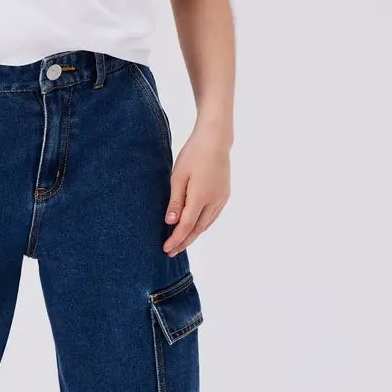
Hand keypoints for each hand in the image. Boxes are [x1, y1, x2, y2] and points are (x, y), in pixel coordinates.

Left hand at [162, 129, 229, 255]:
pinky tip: (194, 228)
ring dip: (193, 235)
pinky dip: (202, 225)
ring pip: (206, 224)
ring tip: (181, 243)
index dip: (176, 239)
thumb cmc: (193, 154)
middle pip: (198, 229)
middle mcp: (214, 201)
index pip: (187, 225)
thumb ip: (176, 201)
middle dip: (184, 242)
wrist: (215, 140)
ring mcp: (222, 198)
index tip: (166, 249)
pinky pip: (212, 216)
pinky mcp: (225, 195)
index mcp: (201, 196)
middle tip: (171, 252)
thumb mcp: (178, 176)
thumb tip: (171, 222)